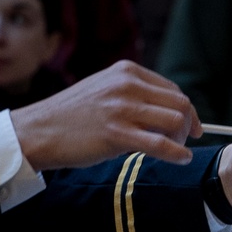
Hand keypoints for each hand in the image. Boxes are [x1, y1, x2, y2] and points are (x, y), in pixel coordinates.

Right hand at [10, 60, 202, 170]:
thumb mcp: (105, 90)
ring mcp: (122, 109)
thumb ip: (134, 94)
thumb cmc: (74, 116)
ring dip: (182, 140)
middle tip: (184, 141)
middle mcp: (127, 85)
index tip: (191, 126)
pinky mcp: (117, 134)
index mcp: (126, 72)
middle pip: (180, 104)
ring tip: (176, 151)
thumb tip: (169, 112)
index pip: (172, 89)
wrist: (40, 130)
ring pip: (175, 122)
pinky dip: (178, 154)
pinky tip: (182, 159)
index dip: (186, 111)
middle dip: (188, 125)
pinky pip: (161, 144)